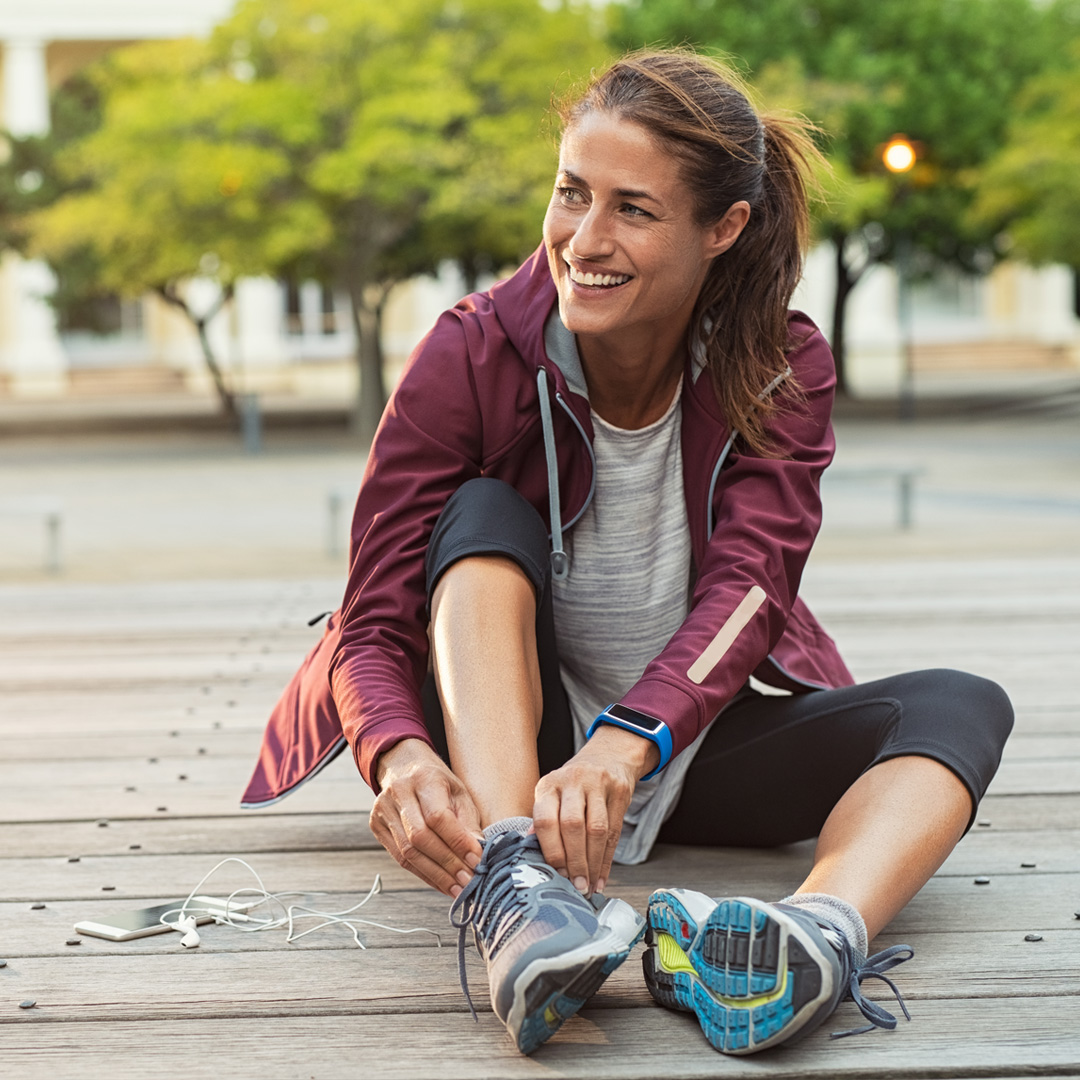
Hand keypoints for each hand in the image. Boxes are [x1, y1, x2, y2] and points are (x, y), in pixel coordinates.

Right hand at [370, 738, 483, 896]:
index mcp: (424, 778)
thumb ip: (468, 822)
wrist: (404, 766)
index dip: (458, 842)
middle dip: (447, 864)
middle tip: (469, 881)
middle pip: (420, 838)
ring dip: (435, 875)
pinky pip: (399, 857)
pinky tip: (440, 883)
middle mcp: (399, 792)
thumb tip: (479, 853)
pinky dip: (422, 874)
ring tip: (457, 888)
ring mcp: (383, 809)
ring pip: (407, 852)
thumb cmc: (438, 782)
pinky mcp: (376, 825)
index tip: (477, 860)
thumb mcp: (459, 792)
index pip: (438, 816)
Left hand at [532, 725, 658, 896]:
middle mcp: (572, 780)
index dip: (552, 851)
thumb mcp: (553, 795)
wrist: (608, 756)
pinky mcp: (619, 791)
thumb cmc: (574, 785)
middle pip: (572, 826)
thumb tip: (529, 853)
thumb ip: (542, 821)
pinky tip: (601, 877)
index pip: (545, 820)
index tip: (556, 875)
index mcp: (549, 785)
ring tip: (588, 886)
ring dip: (592, 863)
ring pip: (596, 830)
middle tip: (575, 886)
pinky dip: (607, 860)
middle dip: (574, 861)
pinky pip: (614, 831)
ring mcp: (598, 783)